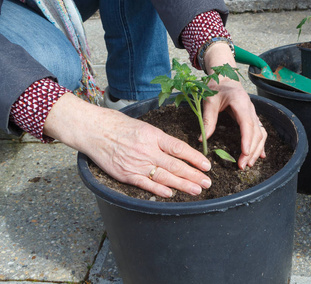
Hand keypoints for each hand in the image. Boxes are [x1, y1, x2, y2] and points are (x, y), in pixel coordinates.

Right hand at [44, 93, 211, 197]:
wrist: (93, 130)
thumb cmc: (118, 125)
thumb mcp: (144, 126)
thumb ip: (160, 139)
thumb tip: (178, 151)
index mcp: (154, 136)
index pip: (180, 148)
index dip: (195, 158)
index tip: (207, 165)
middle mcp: (147, 150)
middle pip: (176, 165)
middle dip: (194, 175)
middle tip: (207, 183)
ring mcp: (137, 163)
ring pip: (164, 177)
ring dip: (182, 185)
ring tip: (196, 190)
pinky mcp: (126, 174)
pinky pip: (146, 184)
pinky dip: (159, 190)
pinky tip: (171, 194)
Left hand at [202, 42, 266, 168]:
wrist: (224, 76)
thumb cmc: (216, 86)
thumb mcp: (209, 100)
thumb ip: (208, 119)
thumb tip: (202, 139)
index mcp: (240, 102)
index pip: (247, 124)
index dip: (247, 139)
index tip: (244, 153)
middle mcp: (250, 108)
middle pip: (256, 132)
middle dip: (251, 150)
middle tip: (242, 165)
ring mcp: (253, 113)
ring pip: (260, 134)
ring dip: (256, 150)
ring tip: (248, 164)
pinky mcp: (251, 117)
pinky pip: (259, 132)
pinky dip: (260, 144)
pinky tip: (259, 155)